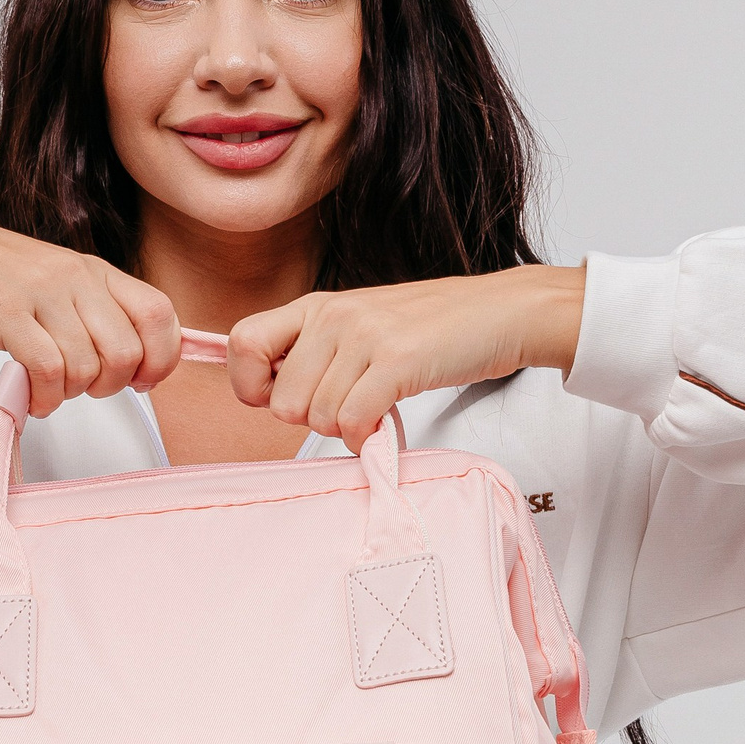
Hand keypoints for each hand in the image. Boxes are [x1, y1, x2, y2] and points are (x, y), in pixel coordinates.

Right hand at [0, 215, 180, 416]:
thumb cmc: (4, 279)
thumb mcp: (65, 286)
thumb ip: (102, 317)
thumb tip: (139, 369)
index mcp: (99, 273)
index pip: (159, 314)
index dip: (161, 358)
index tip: (142, 379)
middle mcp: (78, 279)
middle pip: (126, 352)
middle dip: (109, 386)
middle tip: (83, 386)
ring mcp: (43, 294)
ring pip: (86, 367)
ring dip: (69, 393)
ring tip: (48, 386)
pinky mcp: (8, 314)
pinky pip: (47, 370)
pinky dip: (44, 397)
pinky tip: (33, 396)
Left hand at [227, 264, 585, 449]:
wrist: (501, 313)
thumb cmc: (432, 329)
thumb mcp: (360, 326)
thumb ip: (316, 355)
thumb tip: (274, 400)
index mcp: (316, 305)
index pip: (243, 343)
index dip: (253, 385)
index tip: (283, 398)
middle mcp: (333, 315)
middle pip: (282, 402)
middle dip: (314, 420)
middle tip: (352, 406)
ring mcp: (364, 335)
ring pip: (318, 418)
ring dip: (348, 428)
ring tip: (378, 406)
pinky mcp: (397, 360)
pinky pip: (354, 422)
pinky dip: (368, 438)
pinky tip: (385, 425)